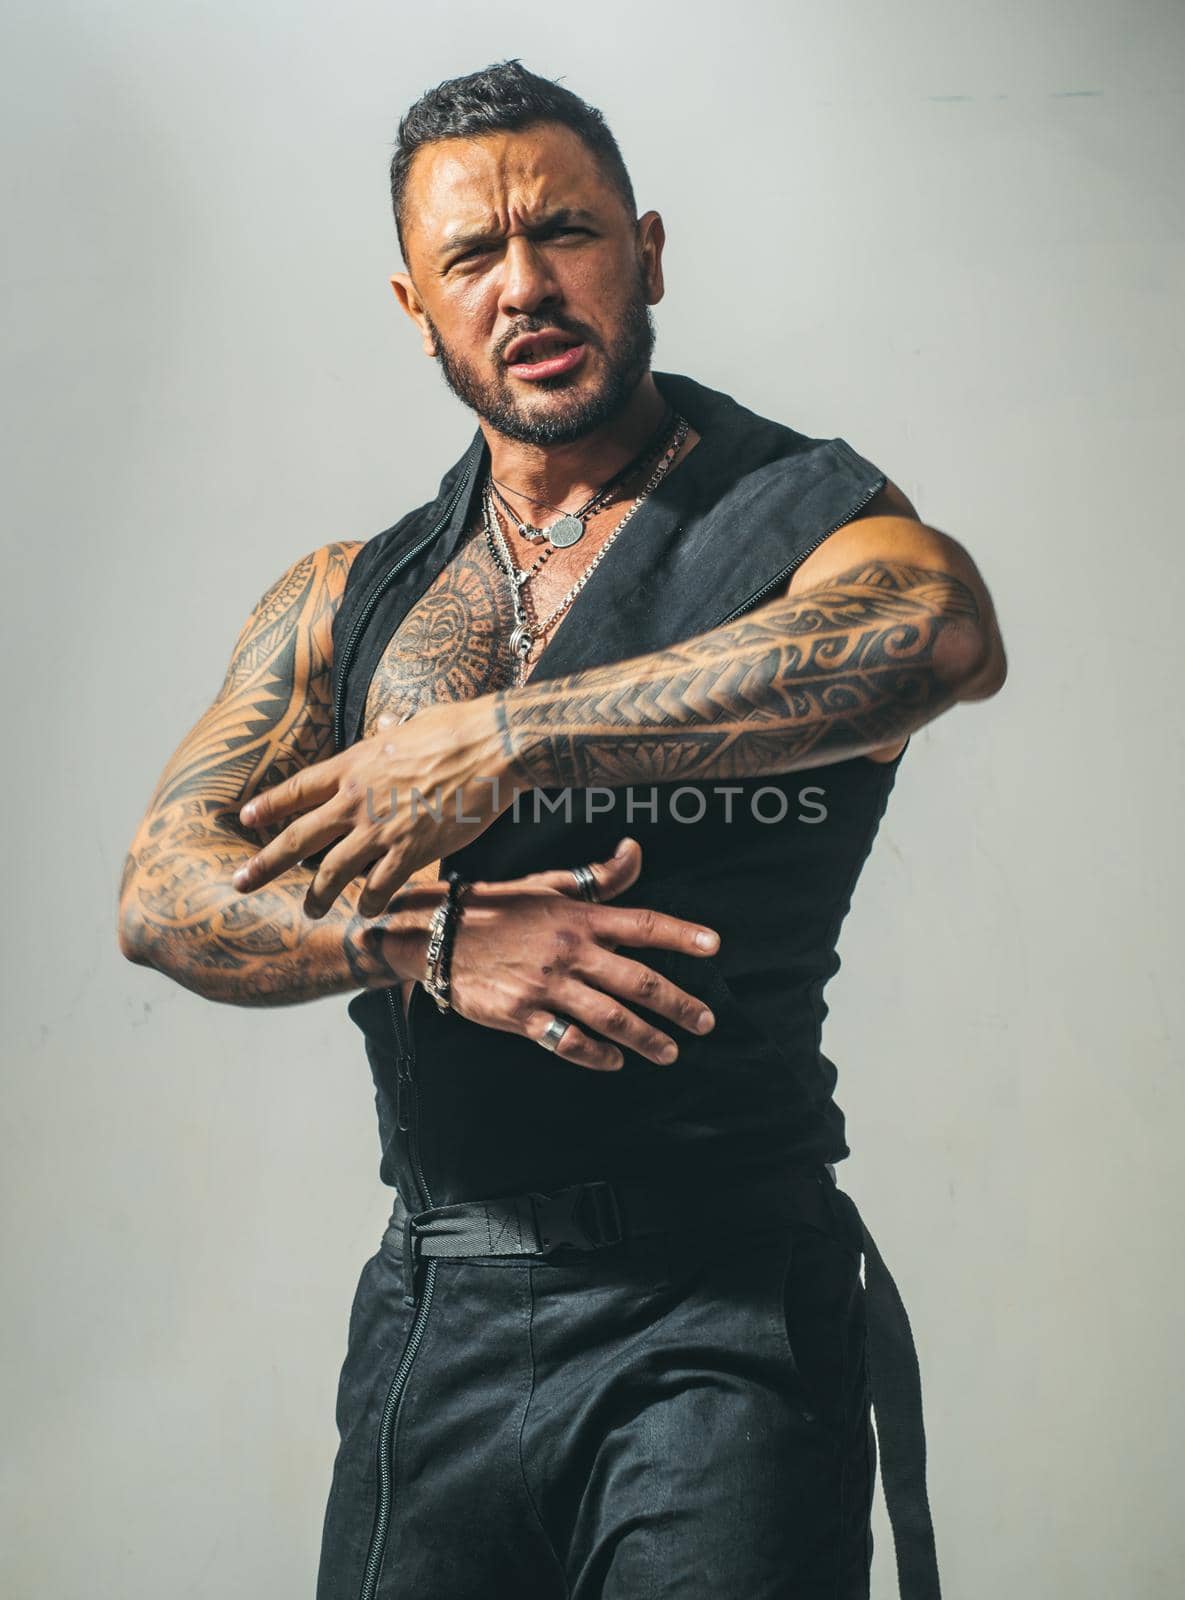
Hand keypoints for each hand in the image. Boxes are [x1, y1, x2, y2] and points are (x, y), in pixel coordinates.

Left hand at [232, 699, 511, 916]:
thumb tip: (387, 722)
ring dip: (316, 895)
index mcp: (354, 765)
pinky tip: (368, 912)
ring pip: (331, 872)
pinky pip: (379, 887)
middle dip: (266, 863)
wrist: (491, 748)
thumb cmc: (457, 729)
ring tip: (309, 910)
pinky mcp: (410, 851)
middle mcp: (356, 800)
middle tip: (240, 882)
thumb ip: (392, 732)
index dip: (270, 805)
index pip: (298, 789)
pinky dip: (371, 903)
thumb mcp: (413, 723)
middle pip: (298, 837)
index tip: (247, 818)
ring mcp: (380, 829)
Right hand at [432, 837, 720, 1071]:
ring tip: (670, 1052)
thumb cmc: (500, 908)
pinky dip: (596, 1055)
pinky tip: (615, 1061)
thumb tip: (635, 850)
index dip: (680, 934)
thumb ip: (600, 877)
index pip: (641, 924)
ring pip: (610, 1018)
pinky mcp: (522, 1015)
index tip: (714, 946)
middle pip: (637, 982)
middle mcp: (569, 952)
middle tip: (706, 1022)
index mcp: (580, 918)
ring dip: (647, 1038)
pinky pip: (567, 1041)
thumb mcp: (551, 885)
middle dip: (678, 1004)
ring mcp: (546, 987)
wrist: (438, 935)